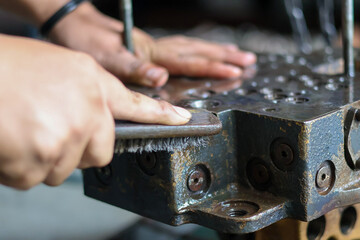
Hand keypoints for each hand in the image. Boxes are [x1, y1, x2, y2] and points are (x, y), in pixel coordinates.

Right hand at [0, 34, 190, 189]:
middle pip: (100, 152)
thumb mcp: (59, 68)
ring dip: (42, 157)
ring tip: (22, 128)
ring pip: (63, 167)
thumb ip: (86, 95)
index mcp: (92, 84)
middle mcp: (87, 111)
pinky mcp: (43, 160)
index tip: (183, 120)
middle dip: (78, 149)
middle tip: (49, 129)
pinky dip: (20, 166)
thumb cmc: (8, 67)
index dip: (163, 115)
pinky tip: (9, 141)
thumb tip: (96, 121)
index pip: (138, 105)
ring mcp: (68, 136)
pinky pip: (35, 177)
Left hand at [49, 2, 255, 87]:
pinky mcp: (148, 47)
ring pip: (191, 47)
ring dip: (215, 51)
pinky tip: (200, 52)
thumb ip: (135, 68)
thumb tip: (162, 78)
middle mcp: (156, 48)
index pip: (188, 61)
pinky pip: (180, 48)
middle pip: (196, 51)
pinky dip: (197, 50)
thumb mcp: (107, 57)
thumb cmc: (87, 40)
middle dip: (224, 57)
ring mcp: (153, 46)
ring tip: (234, 54)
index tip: (235, 71)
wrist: (72, 23)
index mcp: (151, 54)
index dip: (212, 67)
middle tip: (248, 61)